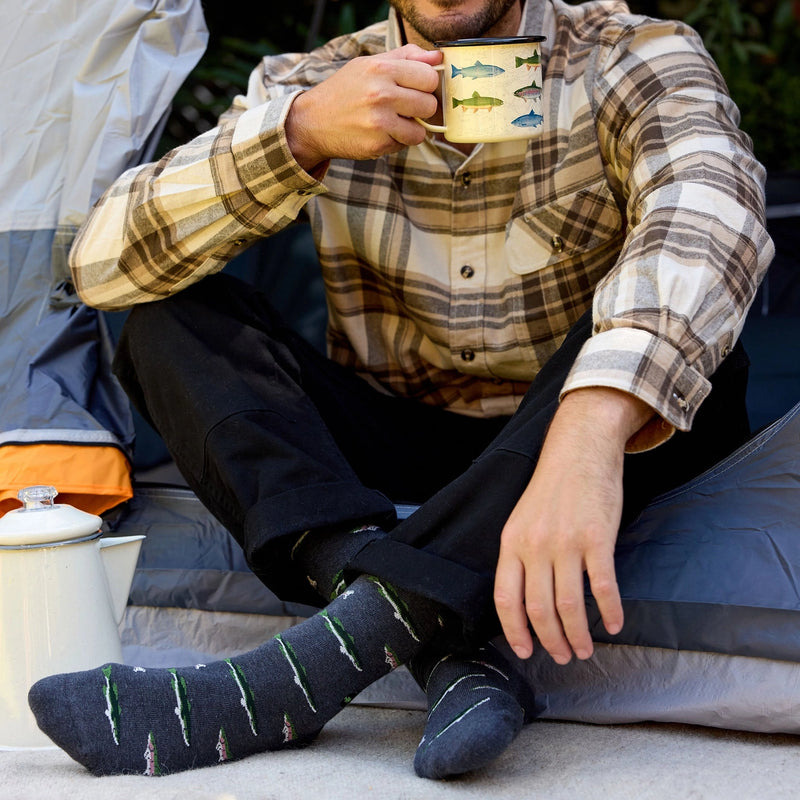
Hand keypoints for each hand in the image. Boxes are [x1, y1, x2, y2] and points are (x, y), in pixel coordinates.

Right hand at [285, 44, 441, 170]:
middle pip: (429, 105)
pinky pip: (404, 145)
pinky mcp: (377, 144)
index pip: (429, 77)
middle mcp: (381, 94)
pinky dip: (397, 141)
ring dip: (411, 129)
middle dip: (421, 108)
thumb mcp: (369, 64)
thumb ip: (405, 57)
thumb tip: (437, 58)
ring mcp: (379, 122)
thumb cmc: (345, 91)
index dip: (426, 84)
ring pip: (421, 131)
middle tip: (404, 108)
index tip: (416, 88)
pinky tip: (381, 133)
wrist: (312, 122)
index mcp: (381, 69)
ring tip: (394, 123)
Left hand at [493, 387, 652, 663]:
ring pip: (570, 605)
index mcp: (511, 542)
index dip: (514, 631)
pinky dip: (610, 611)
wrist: (579, 450)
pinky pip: (603, 587)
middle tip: (563, 656)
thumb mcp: (522, 520)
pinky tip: (613, 624)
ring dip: (578, 634)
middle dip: (551, 641)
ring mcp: (566, 542)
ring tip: (585, 648)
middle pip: (539, 609)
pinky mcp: (597, 538)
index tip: (525, 651)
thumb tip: (525, 600)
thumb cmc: (552, 488)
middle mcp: (535, 545)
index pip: (506, 599)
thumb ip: (521, 556)